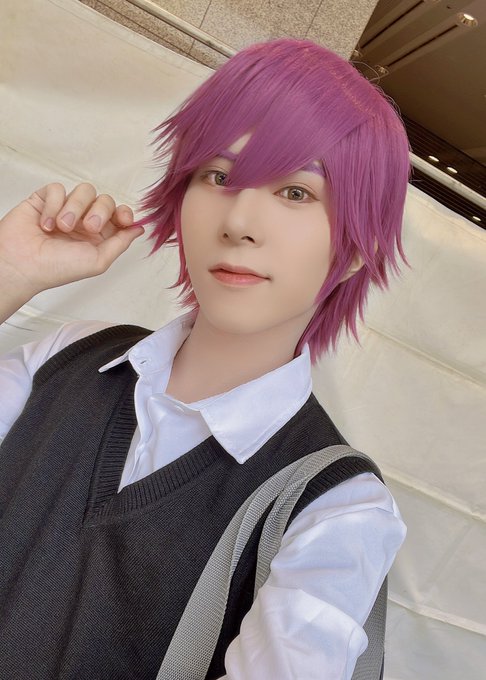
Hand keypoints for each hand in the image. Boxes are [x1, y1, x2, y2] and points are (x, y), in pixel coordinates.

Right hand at [0, 182, 143, 301]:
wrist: (23, 264)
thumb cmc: (57, 268)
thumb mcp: (98, 261)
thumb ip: (121, 243)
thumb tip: (139, 228)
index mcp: (99, 236)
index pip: (119, 214)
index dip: (124, 213)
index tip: (123, 219)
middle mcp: (84, 221)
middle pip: (105, 199)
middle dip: (99, 212)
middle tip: (88, 228)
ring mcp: (65, 209)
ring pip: (84, 190)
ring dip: (75, 208)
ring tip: (62, 227)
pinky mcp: (45, 199)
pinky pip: (58, 189)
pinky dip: (53, 205)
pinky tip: (45, 224)